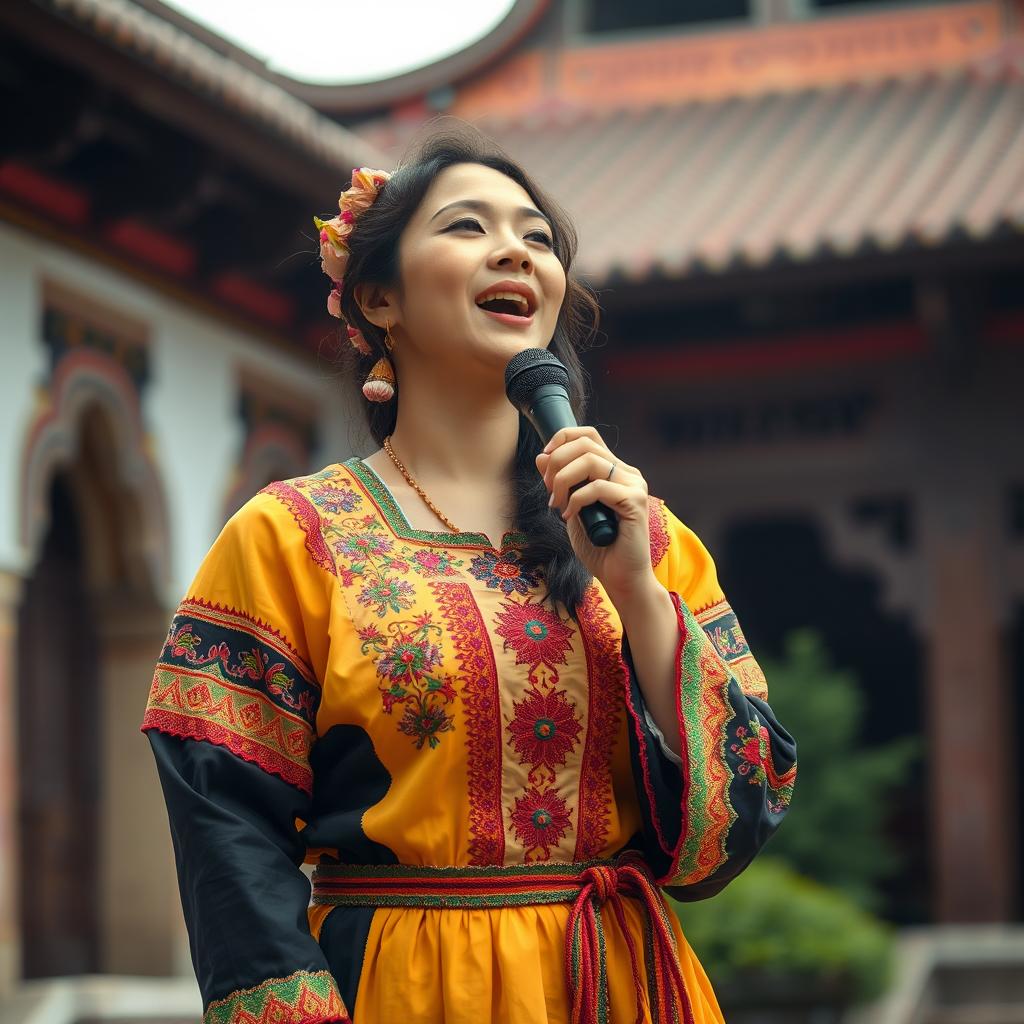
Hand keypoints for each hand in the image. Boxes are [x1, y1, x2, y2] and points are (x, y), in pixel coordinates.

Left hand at [535, 426, 658, 602]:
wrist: (621, 579)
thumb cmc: (598, 548)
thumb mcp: (570, 509)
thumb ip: (560, 483)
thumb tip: (542, 456)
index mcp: (614, 471)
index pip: (588, 436)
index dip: (562, 440)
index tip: (544, 462)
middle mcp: (627, 473)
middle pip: (586, 443)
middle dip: (557, 462)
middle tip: (549, 490)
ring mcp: (634, 485)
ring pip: (590, 460)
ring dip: (563, 480)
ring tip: (557, 503)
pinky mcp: (635, 501)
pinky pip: (597, 487)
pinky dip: (576, 500)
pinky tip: (570, 516)